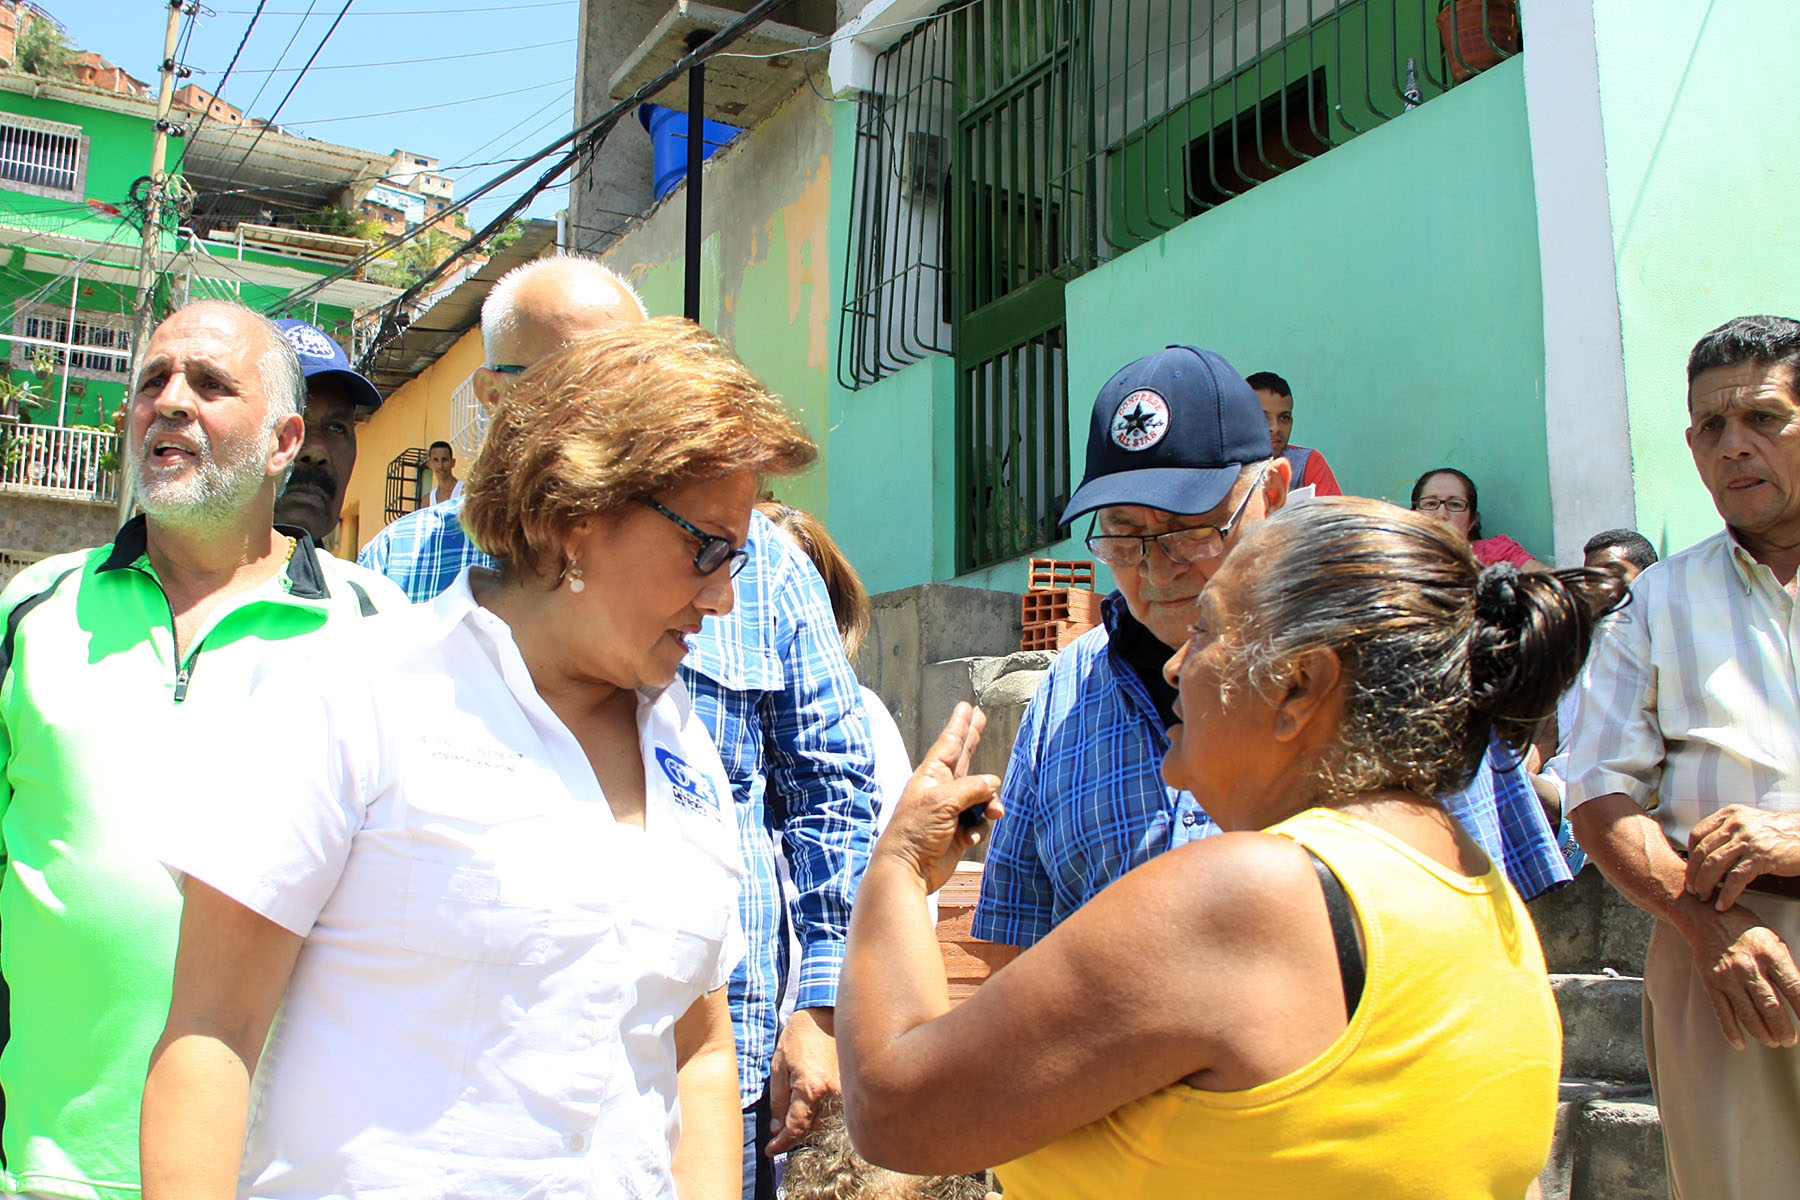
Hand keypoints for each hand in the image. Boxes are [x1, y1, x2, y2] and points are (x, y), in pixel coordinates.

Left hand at [765, 1006, 837, 1154]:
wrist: (825, 1015)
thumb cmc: (800, 1036)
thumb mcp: (779, 1067)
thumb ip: (778, 1101)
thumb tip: (778, 1129)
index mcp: (811, 1088)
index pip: (796, 1128)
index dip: (782, 1143)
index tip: (770, 1149)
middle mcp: (833, 1093)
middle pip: (813, 1130)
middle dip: (794, 1135)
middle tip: (778, 1136)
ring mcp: (846, 1091)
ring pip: (826, 1123)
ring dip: (809, 1128)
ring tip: (792, 1123)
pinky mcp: (852, 1086)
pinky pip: (836, 1111)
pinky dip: (822, 1116)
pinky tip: (810, 1112)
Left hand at [877, 703, 1001, 892]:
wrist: (909, 870)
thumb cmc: (916, 831)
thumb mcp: (942, 801)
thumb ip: (971, 788)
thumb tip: (992, 784)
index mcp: (932, 775)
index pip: (950, 743)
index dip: (960, 724)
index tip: (966, 706)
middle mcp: (943, 789)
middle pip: (965, 759)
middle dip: (974, 739)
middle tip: (981, 718)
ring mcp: (952, 810)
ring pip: (982, 796)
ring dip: (989, 805)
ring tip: (993, 813)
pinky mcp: (959, 831)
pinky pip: (980, 822)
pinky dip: (979, 829)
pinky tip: (968, 839)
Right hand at [1679, 901, 1799, 1049]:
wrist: (1705, 917)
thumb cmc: (1744, 929)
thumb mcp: (1774, 941)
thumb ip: (1786, 969)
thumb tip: (1799, 998)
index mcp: (1769, 953)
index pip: (1794, 988)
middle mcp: (1748, 966)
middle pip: (1771, 1007)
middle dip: (1784, 1029)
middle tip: (1791, 1040)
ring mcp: (1728, 976)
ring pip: (1748, 1014)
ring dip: (1764, 1033)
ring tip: (1774, 1042)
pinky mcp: (1711, 982)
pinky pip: (1722, 1012)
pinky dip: (1732, 1031)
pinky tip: (1741, 1043)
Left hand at [1686, 806, 1799, 909]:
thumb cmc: (1780, 833)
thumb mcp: (1750, 823)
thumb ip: (1728, 832)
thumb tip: (1706, 853)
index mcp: (1730, 814)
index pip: (1698, 834)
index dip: (1690, 855)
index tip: (1690, 870)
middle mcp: (1736, 824)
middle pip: (1702, 851)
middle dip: (1693, 874)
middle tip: (1691, 889)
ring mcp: (1748, 840)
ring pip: (1714, 865)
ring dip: (1705, 885)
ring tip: (1702, 897)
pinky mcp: (1761, 856)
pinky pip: (1735, 878)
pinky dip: (1726, 894)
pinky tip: (1723, 904)